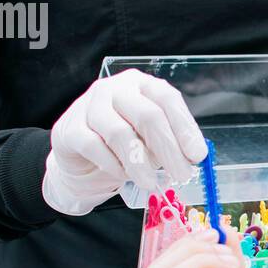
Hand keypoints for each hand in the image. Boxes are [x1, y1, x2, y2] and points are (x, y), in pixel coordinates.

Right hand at [43, 68, 207, 215]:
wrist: (81, 156)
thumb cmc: (123, 143)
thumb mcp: (151, 139)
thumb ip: (170, 142)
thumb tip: (191, 158)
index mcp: (142, 85)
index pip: (167, 100)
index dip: (185, 128)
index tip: (197, 155)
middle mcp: (116, 89)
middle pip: (147, 115)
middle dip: (168, 149)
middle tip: (181, 175)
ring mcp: (90, 106)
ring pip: (120, 133)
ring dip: (140, 163)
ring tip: (151, 183)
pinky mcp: (70, 128)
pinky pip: (94, 147)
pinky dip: (113, 165)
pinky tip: (123, 176)